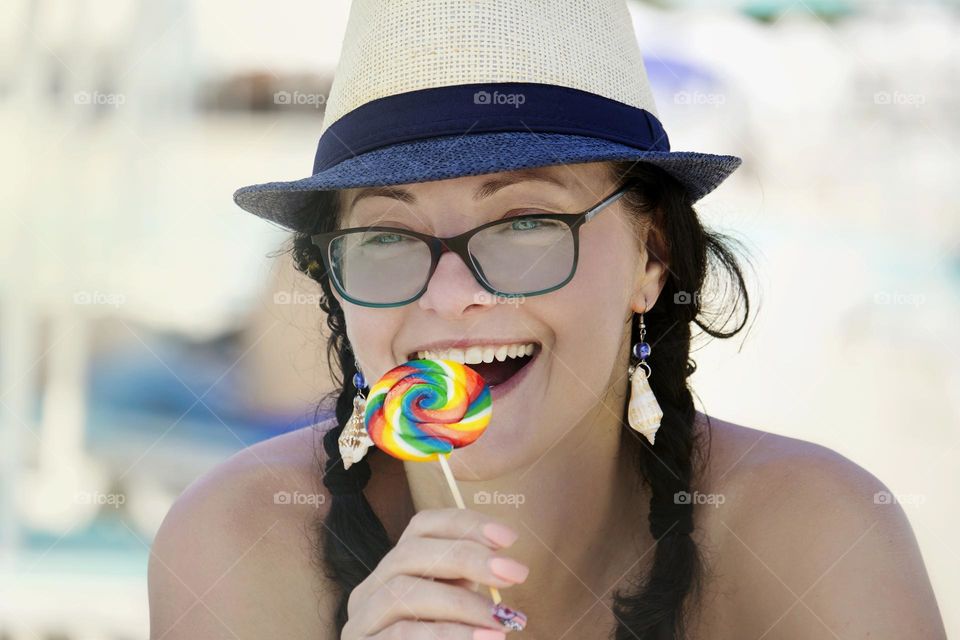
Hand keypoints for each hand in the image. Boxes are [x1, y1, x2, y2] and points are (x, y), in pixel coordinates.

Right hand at [342, 508, 528, 638]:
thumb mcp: (460, 614)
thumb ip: (469, 587)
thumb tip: (505, 563)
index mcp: (396, 571)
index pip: (421, 527)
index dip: (463, 524)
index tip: (509, 537)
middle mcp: (371, 590)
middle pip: (410, 552)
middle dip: (468, 557)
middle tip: (516, 573)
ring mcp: (361, 623)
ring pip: (402, 592)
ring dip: (461, 603)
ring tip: (502, 621)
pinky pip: (400, 634)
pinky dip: (445, 635)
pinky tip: (484, 639)